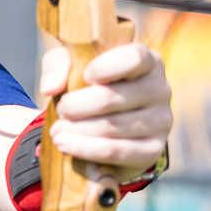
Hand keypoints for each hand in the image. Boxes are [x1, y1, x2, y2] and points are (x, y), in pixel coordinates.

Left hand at [41, 39, 172, 180]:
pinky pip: (115, 151)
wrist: (104, 129)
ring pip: (110, 126)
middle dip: (76, 106)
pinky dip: (85, 149)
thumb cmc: (90, 88)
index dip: (105, 67)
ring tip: (57, 131)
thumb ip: (58, 66)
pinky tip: (65, 145)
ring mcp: (161, 121)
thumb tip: (50, 87)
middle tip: (60, 111)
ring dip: (76, 130)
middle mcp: (161, 89)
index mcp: (148, 62)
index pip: (135, 58)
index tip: (85, 76)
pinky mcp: (152, 150)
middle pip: (111, 98)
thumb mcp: (72, 67)